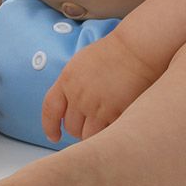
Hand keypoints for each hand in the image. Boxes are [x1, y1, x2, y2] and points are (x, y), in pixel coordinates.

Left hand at [40, 31, 162, 142]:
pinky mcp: (116, 114)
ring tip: (103, 128)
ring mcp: (97, 106)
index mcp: (67, 80)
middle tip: (89, 126)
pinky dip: (110, 133)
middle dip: (78, 129)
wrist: (136, 49)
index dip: (49, 126)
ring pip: (88, 136)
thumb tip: (67, 104)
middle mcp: (79, 95)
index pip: (50, 109)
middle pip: (71, 126)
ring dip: (94, 136)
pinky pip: (107, 134)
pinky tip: (116, 125)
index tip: (53, 136)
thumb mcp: (81, 63)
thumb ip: (71, 84)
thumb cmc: (112, 53)